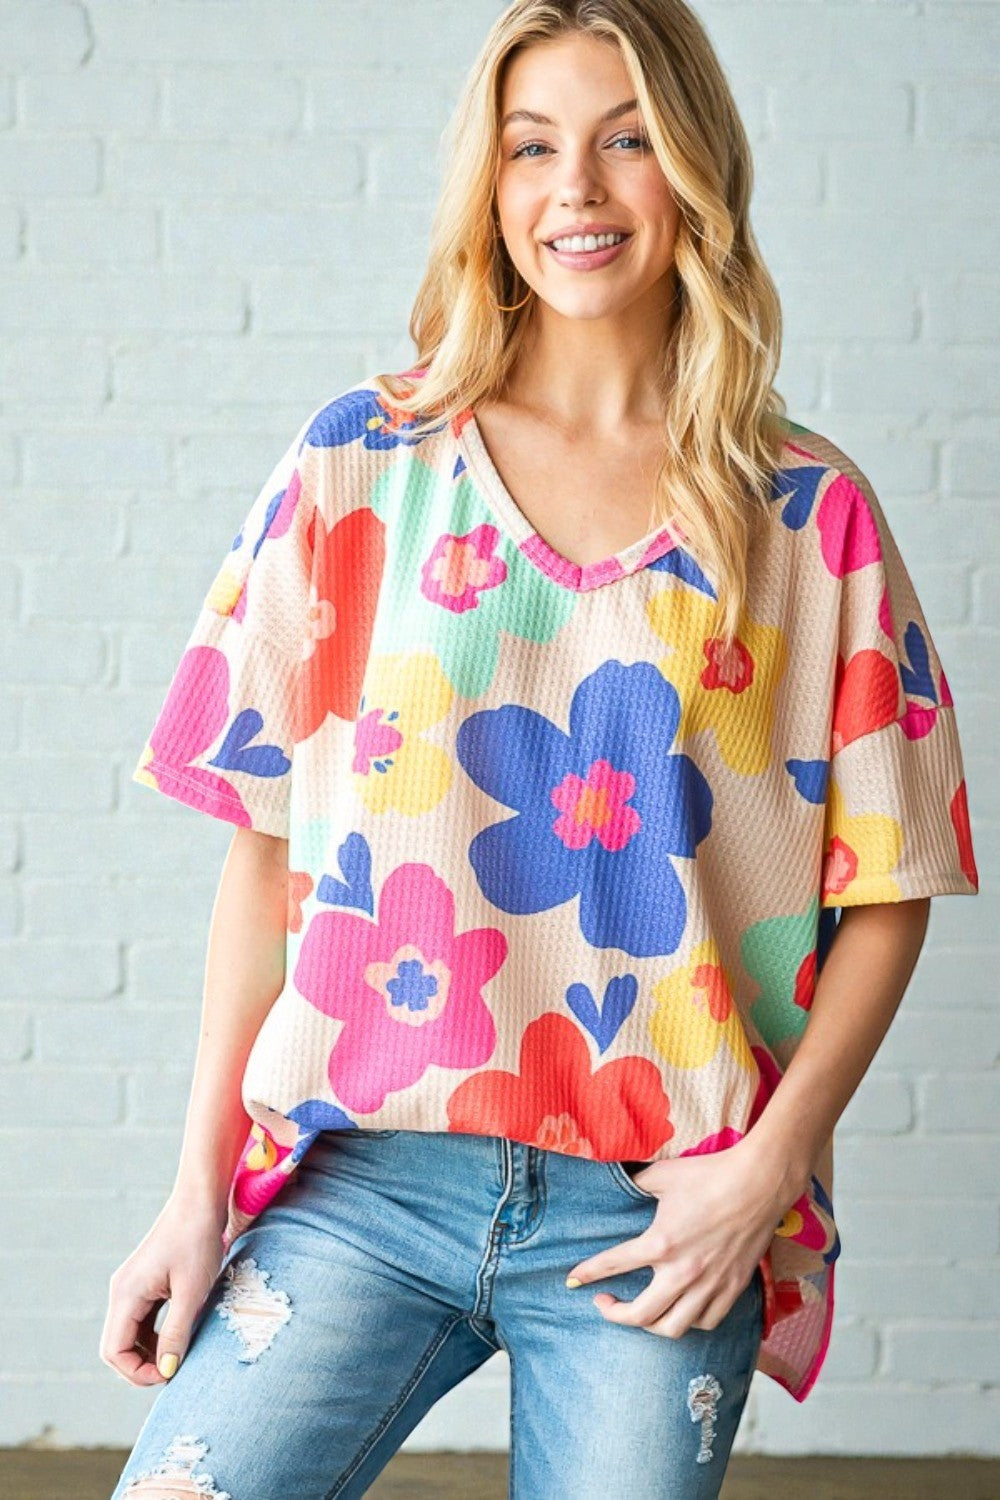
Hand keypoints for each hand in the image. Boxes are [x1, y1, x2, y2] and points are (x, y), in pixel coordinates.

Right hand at [100, 1193, 227, 1386]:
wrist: (201, 1201)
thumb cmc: (198, 1241)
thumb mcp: (192, 1292)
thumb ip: (176, 1333)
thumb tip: (166, 1371)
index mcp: (126, 1294)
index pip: (114, 1351)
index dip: (137, 1373)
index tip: (169, 1375)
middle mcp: (121, 1291)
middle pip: (118, 1346)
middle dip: (142, 1365)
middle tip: (175, 1369)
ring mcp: (131, 1286)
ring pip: (130, 1333)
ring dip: (150, 1350)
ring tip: (180, 1354)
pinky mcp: (144, 1282)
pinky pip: (141, 1319)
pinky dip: (155, 1333)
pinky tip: (180, 1335)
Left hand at [566, 1141, 797, 1336]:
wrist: (759, 1183)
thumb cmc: (710, 1175)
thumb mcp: (663, 1174)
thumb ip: (636, 1183)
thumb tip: (618, 1182)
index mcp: (661, 1242)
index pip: (612, 1265)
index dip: (588, 1274)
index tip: (573, 1282)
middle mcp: (683, 1272)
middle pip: (640, 1315)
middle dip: (614, 1314)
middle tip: (604, 1302)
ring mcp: (709, 1285)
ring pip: (673, 1328)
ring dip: (651, 1325)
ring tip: (641, 1312)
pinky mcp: (732, 1289)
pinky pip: (706, 1323)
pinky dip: (689, 1322)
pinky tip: (680, 1310)